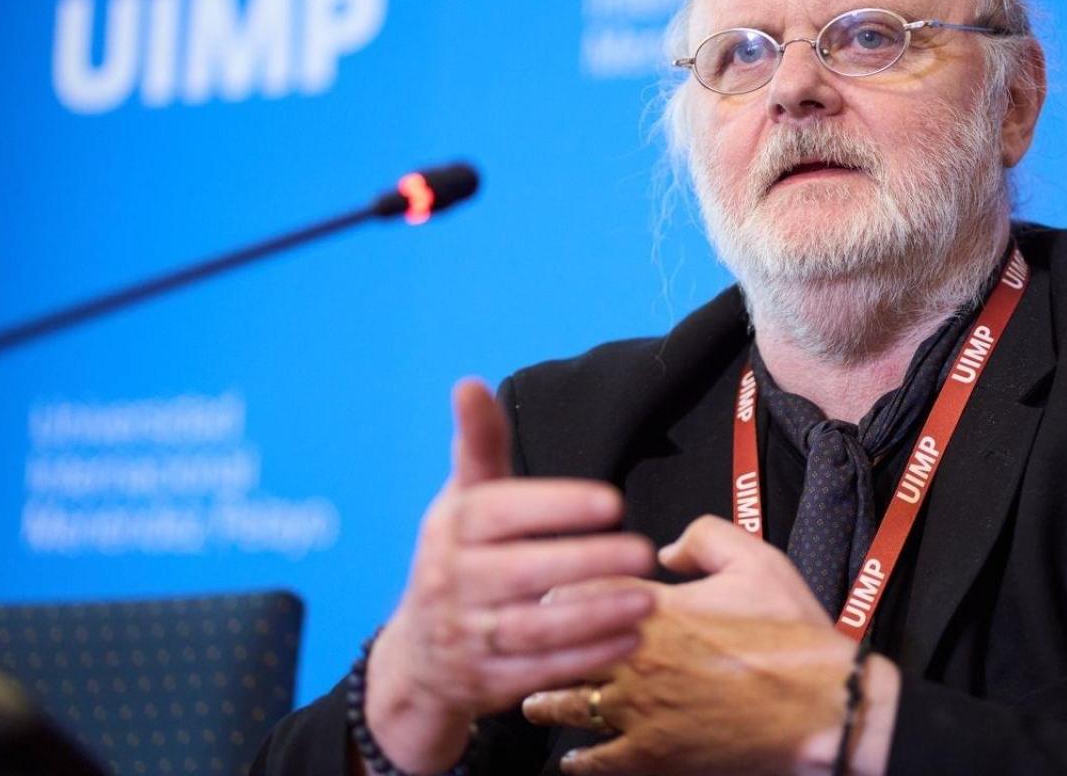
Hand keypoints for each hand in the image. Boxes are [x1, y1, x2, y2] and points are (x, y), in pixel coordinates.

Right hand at [363, 379, 657, 772]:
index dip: (556, 506)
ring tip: (649, 600)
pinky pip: (539, 672)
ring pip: (533, 628)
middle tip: (645, 552)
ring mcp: (466, 637)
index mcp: (450, 529)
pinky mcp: (484, 683)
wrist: (417, 658)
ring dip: (595, 615)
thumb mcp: (463, 501)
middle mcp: (451, 582)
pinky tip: (632, 639)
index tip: (612, 501)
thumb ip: (480, 445)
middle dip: (586, 563)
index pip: (500, 512)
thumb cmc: (458, 560)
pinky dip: (587, 657)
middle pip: (522, 572)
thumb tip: (469, 384)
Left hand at [522, 517, 899, 775]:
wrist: (823, 707)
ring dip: (545, 702)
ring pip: (567, 705)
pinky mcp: (653, 755)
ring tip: (532, 701)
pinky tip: (574, 758)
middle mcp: (636, 657)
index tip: (545, 593)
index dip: (556, 591)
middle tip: (522, 646)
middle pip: (558, 649)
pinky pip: (596, 761)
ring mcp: (640, 710)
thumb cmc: (792, 635)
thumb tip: (665, 548)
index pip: (577, 590)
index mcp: (656, 608)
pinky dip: (579, 760)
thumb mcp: (758, 560)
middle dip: (538, 645)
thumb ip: (705, 537)